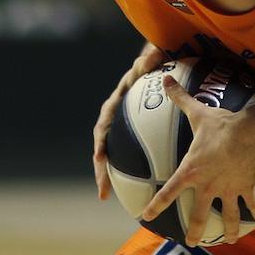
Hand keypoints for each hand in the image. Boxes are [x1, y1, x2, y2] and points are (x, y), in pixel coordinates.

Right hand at [93, 44, 166, 199]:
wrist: (154, 68)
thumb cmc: (152, 64)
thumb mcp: (150, 60)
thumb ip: (150, 59)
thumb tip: (150, 56)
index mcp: (115, 104)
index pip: (104, 123)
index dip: (100, 141)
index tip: (100, 157)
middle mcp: (114, 119)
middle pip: (103, 147)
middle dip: (101, 170)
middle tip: (103, 190)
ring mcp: (122, 130)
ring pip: (113, 155)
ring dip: (111, 176)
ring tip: (111, 197)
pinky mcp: (132, 137)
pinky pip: (129, 155)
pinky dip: (133, 171)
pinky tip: (144, 188)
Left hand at [141, 74, 254, 243]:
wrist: (251, 134)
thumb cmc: (221, 125)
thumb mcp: (198, 112)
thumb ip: (180, 97)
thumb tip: (165, 78)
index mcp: (191, 171)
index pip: (168, 192)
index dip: (155, 205)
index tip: (145, 216)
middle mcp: (208, 185)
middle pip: (198, 215)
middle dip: (194, 231)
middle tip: (190, 242)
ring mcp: (228, 189)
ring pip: (227, 216)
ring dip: (229, 229)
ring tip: (230, 239)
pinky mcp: (246, 187)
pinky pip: (251, 203)